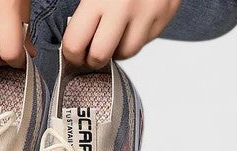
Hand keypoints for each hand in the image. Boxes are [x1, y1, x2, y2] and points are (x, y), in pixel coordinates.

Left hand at [63, 0, 181, 67]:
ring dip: (117, 49)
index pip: (75, 44)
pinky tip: (133, 21)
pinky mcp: (165, 15)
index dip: (71, 54)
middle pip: (100, 56)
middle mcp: (124, 6)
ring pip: (126, 53)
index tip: (74, 52)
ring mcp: (148, 12)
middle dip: (93, 58)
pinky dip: (136, 36)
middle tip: (92, 50)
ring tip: (115, 32)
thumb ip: (83, 9)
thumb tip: (71, 42)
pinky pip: (146, 41)